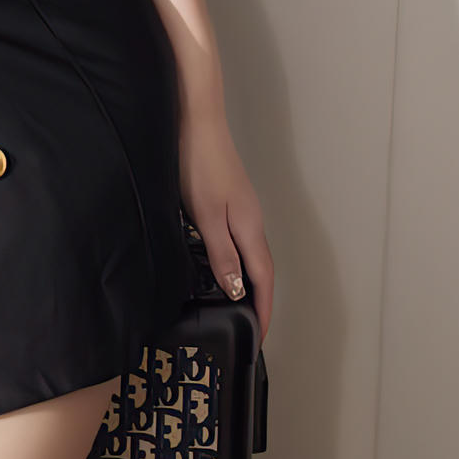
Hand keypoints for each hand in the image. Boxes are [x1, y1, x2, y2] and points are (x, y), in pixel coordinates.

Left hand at [178, 102, 273, 342]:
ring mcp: (241, 208)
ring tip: (236, 308)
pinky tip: (220, 266)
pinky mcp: (228, 199)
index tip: (257, 339)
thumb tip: (239, 290)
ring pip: (250, 254)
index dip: (262, 311)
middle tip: (247, 331)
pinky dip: (236, 262)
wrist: (195, 119)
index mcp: (249, 227)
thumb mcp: (206, 215)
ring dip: (248, 283)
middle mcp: (251, 220)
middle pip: (262, 270)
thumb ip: (222, 253)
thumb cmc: (198, 163)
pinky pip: (238, 240)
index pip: (263, 280)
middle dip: (259, 302)